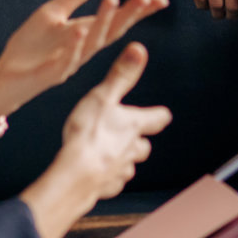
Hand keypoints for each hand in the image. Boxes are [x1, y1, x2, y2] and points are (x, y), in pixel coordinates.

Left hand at [0, 0, 167, 121]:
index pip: (117, 22)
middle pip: (111, 31)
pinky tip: (79, 30)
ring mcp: (67, 63)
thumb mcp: (52, 15)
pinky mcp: (48, 74)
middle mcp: (82, 50)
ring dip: (103, 22)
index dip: (139, 12)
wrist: (5, 79)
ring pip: (90, 43)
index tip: (161, 0)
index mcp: (85, 35)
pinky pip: (63, 60)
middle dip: (128, 14)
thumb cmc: (31, 49)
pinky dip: (72, 47)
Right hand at [54, 43, 172, 201]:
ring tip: (110, 155)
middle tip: (131, 135)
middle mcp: (132, 150)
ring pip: (129, 166)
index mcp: (134, 126)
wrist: (76, 175)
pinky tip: (97, 174)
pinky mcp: (106, 188)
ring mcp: (120, 171)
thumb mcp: (103, 96)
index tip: (162, 114)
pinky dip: (107, 178)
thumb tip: (139, 50)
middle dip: (138, 141)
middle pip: (143, 147)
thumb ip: (120, 75)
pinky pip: (112, 183)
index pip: (156, 118)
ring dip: (123, 160)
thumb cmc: (89, 134)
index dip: (158, 115)